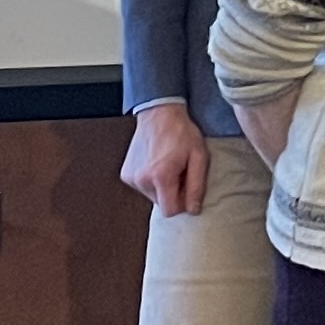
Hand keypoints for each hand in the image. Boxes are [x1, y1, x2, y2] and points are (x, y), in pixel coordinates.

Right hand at [118, 101, 206, 215]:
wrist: (159, 114)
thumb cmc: (181, 133)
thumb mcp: (199, 157)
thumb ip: (196, 186)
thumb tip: (193, 210)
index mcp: (161, 177)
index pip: (170, 211)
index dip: (182, 203)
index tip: (187, 187)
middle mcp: (142, 179)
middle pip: (161, 203)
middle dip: (172, 192)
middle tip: (179, 171)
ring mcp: (131, 177)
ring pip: (152, 196)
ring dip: (162, 186)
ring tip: (168, 165)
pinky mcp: (126, 174)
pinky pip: (142, 186)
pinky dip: (151, 180)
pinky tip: (156, 163)